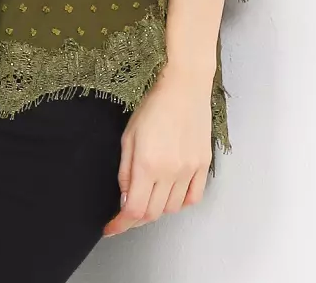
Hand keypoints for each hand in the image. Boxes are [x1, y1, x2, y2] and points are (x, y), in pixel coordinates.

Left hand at [102, 65, 212, 237]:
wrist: (184, 87)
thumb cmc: (153, 106)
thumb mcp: (128, 136)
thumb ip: (125, 171)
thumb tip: (124, 198)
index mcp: (147, 164)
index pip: (133, 210)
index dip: (120, 224)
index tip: (111, 228)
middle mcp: (170, 172)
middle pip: (152, 214)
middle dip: (136, 217)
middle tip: (127, 209)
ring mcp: (189, 170)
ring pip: (172, 208)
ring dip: (157, 209)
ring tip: (148, 195)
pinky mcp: (204, 166)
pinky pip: (193, 198)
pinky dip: (180, 202)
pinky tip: (171, 192)